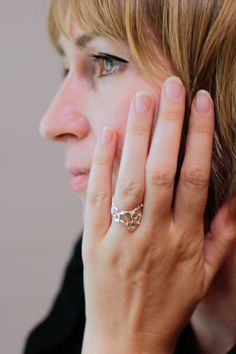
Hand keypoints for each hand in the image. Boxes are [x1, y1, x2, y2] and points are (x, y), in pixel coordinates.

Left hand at [81, 77, 234, 353]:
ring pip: (130, 178)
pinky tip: (108, 135)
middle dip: (168, 124)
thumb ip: (222, 235)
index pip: (197, 177)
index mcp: (186, 240)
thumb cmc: (169, 304)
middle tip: (171, 85)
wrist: (127, 339)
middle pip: (163, 169)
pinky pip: (97, 198)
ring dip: (135, 135)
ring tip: (141, 99)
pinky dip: (102, 164)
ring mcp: (122, 237)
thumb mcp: (205, 275)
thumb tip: (235, 194)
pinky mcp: (94, 242)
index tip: (202, 103)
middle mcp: (155, 233)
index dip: (201, 137)